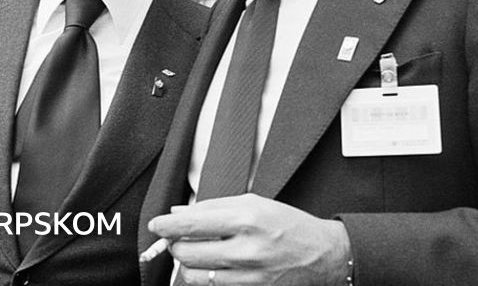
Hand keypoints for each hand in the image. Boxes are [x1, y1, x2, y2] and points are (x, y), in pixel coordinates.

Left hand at [149, 194, 350, 285]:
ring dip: (187, 262)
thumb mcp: (254, 202)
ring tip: (196, 251)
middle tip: (179, 237)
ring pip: (194, 275)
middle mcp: (246, 249)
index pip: (192, 224)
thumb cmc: (289, 224)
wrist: (322, 255)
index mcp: (246, 219)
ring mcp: (248, 275)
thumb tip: (180, 212)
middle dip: (175, 244)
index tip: (155, 225)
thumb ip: (214, 206)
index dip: (166, 226)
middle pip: (186, 253)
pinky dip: (204, 275)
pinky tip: (212, 264)